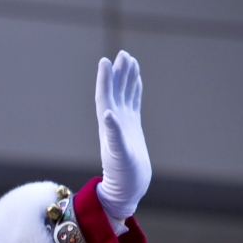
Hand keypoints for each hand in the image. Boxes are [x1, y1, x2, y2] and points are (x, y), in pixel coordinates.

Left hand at [95, 50, 150, 219]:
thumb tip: (108, 113)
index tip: (106, 61)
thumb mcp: (118, 155)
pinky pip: (133, 104)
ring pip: (124, 95)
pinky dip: (134, 91)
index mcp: (108, 126)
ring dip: (126, 78)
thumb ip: (113, 135)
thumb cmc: (122, 175)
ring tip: (130, 60)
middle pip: (115, 91)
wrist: (128, 188)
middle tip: (123, 54)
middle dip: (118, 73)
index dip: (105, 79)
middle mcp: (114, 122)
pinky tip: (137, 80)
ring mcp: (123, 124)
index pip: (105, 97)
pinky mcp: (132, 128)